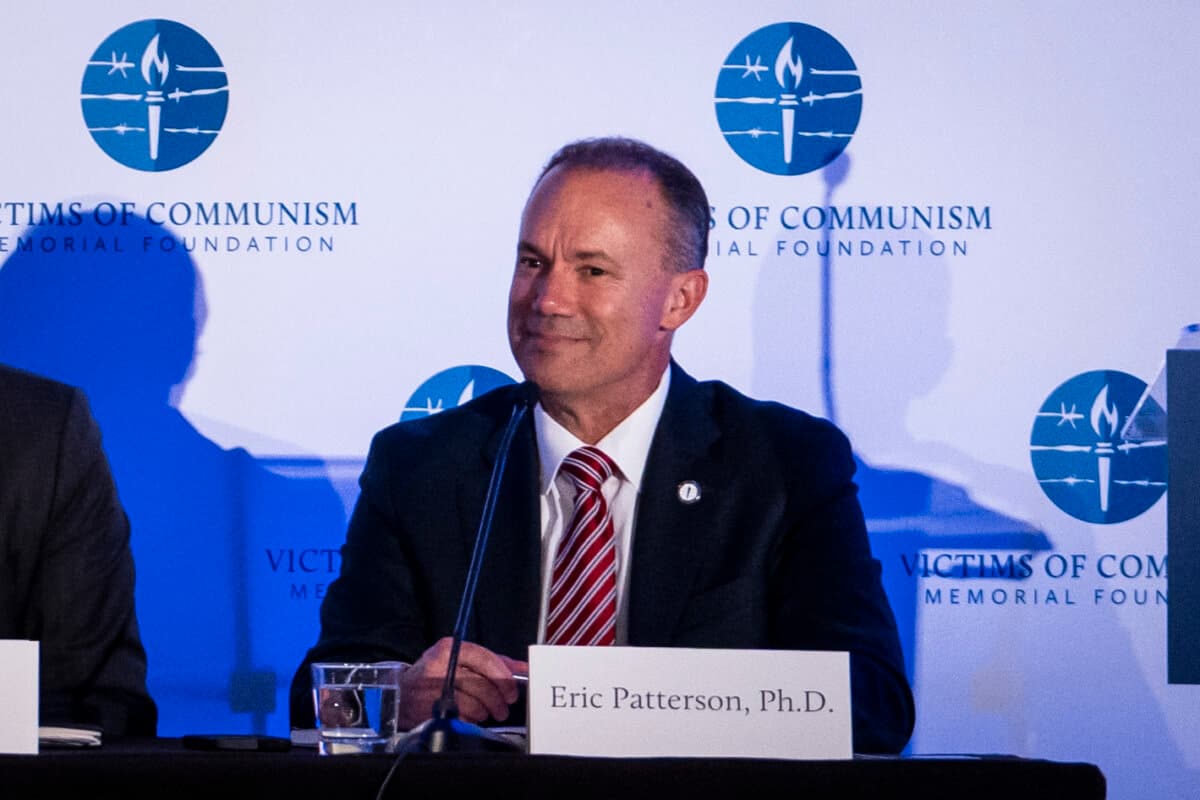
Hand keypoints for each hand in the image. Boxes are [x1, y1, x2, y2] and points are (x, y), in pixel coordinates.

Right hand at [398, 637, 526, 730]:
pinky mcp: (431, 712)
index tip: (512, 688)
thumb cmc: (434, 674)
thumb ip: (492, 662)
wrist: (401, 693)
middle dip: (499, 699)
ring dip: (487, 711)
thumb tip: (522, 668)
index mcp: (448, 649)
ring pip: (475, 705)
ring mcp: (434, 691)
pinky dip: (473, 721)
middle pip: (483, 685)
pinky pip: (463, 719)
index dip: (503, 675)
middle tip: (504, 705)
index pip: (485, 658)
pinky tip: (472, 716)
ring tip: (487, 711)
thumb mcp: (460, 659)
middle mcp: (440, 668)